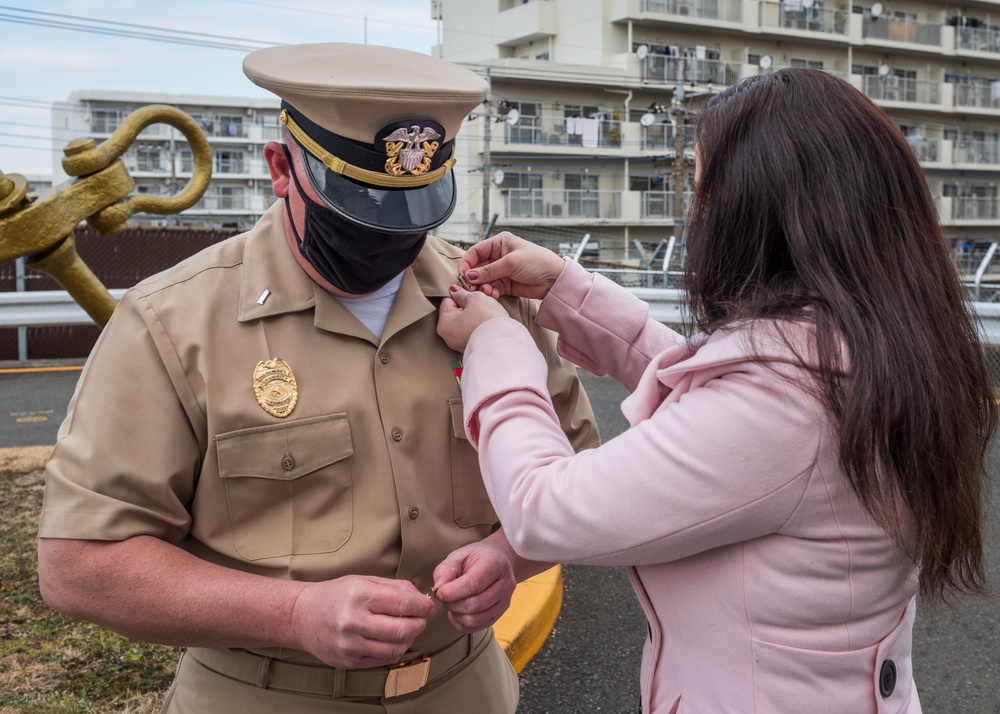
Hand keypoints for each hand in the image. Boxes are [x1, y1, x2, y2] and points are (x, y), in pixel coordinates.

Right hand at [289, 575, 436, 668]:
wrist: (302, 616)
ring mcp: (350, 644)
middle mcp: (354, 621)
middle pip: (403, 630)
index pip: (403, 604)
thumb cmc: (337, 595)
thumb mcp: (364, 581)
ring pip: (395, 649)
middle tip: (420, 619)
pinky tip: (390, 640)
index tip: (429, 607)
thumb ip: (396, 588)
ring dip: (408, 640)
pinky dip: (393, 650)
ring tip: (406, 629)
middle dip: (419, 624)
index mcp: (360, 595)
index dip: (423, 606)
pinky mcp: (349, 661)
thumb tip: (422, 599)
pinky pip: (382, 660)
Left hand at [432, 538, 517, 633]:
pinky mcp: (500, 614)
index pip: (475, 583)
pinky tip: (456, 613)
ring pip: (476, 618)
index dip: (453, 592)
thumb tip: (439, 588)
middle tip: (443, 598)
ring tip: (450, 604)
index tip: (440, 593)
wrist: (497, 560)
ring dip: (457, 615)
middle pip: (476, 604)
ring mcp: (505, 601)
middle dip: (453, 604)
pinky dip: (462, 624)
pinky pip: (478, 627)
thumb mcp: (459, 555)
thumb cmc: (477, 558)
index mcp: (496, 564)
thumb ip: (446, 570)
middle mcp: (505, 584)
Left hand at [437, 285, 509, 352]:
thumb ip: (462, 293)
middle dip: (468, 306)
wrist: (504, 341)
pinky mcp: (472, 347)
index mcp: (444, 325)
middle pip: (456, 312)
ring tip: (486, 314)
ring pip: (465, 321)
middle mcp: (449, 337)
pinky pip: (472, 331)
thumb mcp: (475, 298)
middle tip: (481, 304)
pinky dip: (478, 325)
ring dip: (474, 315)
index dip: (461, 295)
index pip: (448, 301)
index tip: (471, 294)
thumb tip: (455, 292)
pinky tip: (487, 323)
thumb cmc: (488, 320)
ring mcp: (460, 344)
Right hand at [460, 232, 565, 299]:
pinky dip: (491, 292)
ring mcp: (502, 270)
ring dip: (483, 287)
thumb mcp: (511, 263)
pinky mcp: (506, 284)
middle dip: (474, 278)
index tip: (463, 274)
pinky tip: (494, 295)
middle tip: (473, 287)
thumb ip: (489, 270)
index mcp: (500, 243)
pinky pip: (492, 288)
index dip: (467, 263)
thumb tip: (469, 275)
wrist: (555, 279)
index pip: (476, 251)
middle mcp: (499, 256)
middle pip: (477, 267)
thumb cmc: (538, 262)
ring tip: (487, 292)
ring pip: (483, 280)